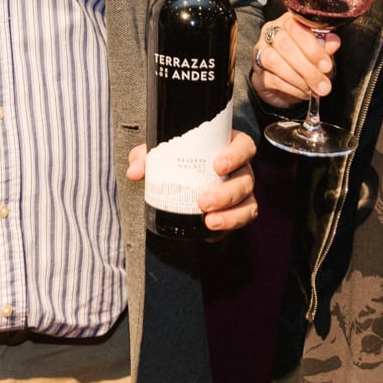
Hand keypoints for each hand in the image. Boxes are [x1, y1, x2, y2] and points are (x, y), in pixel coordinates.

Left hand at [127, 129, 258, 232]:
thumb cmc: (180, 156)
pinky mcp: (237, 212)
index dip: (236, 155)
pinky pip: (239, 223)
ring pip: (248, 205)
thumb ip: (146, 156)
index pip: (244, 147)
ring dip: (231, 216)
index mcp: (229, 147)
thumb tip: (134, 172)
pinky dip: (226, 230)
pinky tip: (209, 235)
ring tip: (210, 222)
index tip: (218, 165)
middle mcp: (241, 170)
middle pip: (245, 180)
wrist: (184, 175)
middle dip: (227, 193)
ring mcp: (242, 193)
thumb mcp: (163, 151)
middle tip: (203, 201)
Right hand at [249, 18, 337, 110]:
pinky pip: (271, 79)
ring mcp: (260, 52)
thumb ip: (326, 46)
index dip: (311, 46)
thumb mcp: (321, 53)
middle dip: (306, 66)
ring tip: (313, 89)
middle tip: (323, 83)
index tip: (326, 65)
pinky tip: (303, 92)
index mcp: (288, 22)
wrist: (293, 85)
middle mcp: (270, 33)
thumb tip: (333, 41)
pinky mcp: (257, 74)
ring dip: (298, 78)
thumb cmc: (308, 61)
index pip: (295, 26)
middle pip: (283, 43)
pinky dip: (291, 88)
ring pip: (274, 61)